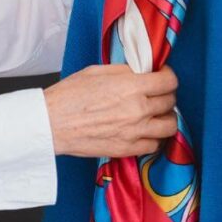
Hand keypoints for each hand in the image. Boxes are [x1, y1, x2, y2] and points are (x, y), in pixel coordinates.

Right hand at [43, 64, 178, 157]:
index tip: (162, 77)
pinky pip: (154, 145)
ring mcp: (134, 132)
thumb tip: (143, 71)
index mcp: (131, 86)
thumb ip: (125, 72)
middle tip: (156, 94)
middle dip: (166, 95)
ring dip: (165, 118)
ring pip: (169, 126)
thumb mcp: (98, 71)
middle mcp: (137, 110)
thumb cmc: (69, 96)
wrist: (51, 123)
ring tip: (156, 114)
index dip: (168, 77)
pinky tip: (145, 131)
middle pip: (170, 102)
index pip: (169, 81)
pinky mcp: (126, 149)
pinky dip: (153, 138)